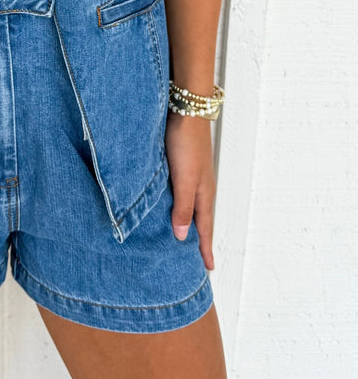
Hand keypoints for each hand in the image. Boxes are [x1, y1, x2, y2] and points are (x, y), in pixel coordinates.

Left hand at [164, 110, 215, 269]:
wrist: (185, 109)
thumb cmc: (186, 143)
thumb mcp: (184, 179)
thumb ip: (183, 208)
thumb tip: (183, 237)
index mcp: (203, 193)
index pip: (204, 229)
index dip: (205, 249)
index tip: (208, 270)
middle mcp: (200, 186)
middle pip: (200, 219)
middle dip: (199, 240)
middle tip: (197, 260)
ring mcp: (192, 175)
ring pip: (190, 206)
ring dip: (188, 223)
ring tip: (183, 239)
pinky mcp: (181, 164)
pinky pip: (182, 193)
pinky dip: (179, 205)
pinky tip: (171, 206)